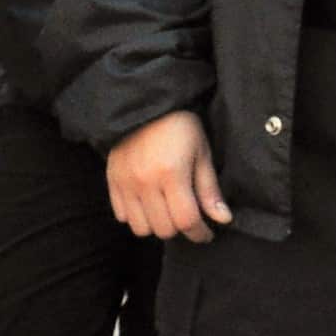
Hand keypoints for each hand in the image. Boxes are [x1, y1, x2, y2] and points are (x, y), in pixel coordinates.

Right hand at [109, 110, 228, 240]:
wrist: (144, 102)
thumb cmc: (179, 125)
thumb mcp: (201, 152)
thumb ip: (209, 189)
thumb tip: (223, 219)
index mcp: (171, 174)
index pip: (186, 220)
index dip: (200, 233)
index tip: (207, 234)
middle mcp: (145, 182)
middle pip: (163, 229)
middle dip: (180, 229)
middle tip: (188, 217)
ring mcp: (125, 183)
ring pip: (141, 228)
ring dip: (157, 225)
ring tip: (167, 211)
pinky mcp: (112, 181)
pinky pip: (121, 215)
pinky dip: (136, 216)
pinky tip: (148, 204)